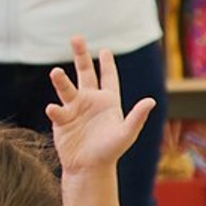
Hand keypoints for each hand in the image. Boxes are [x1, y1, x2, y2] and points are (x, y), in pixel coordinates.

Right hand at [46, 40, 156, 176]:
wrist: (90, 167)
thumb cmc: (111, 151)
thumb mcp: (126, 133)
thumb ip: (137, 117)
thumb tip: (151, 101)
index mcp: (108, 101)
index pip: (108, 77)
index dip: (107, 63)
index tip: (104, 50)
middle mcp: (90, 101)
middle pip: (85, 73)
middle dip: (80, 55)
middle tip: (75, 37)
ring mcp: (74, 109)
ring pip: (66, 88)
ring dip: (60, 80)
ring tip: (55, 72)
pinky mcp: (61, 120)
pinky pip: (57, 110)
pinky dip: (55, 109)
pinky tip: (54, 109)